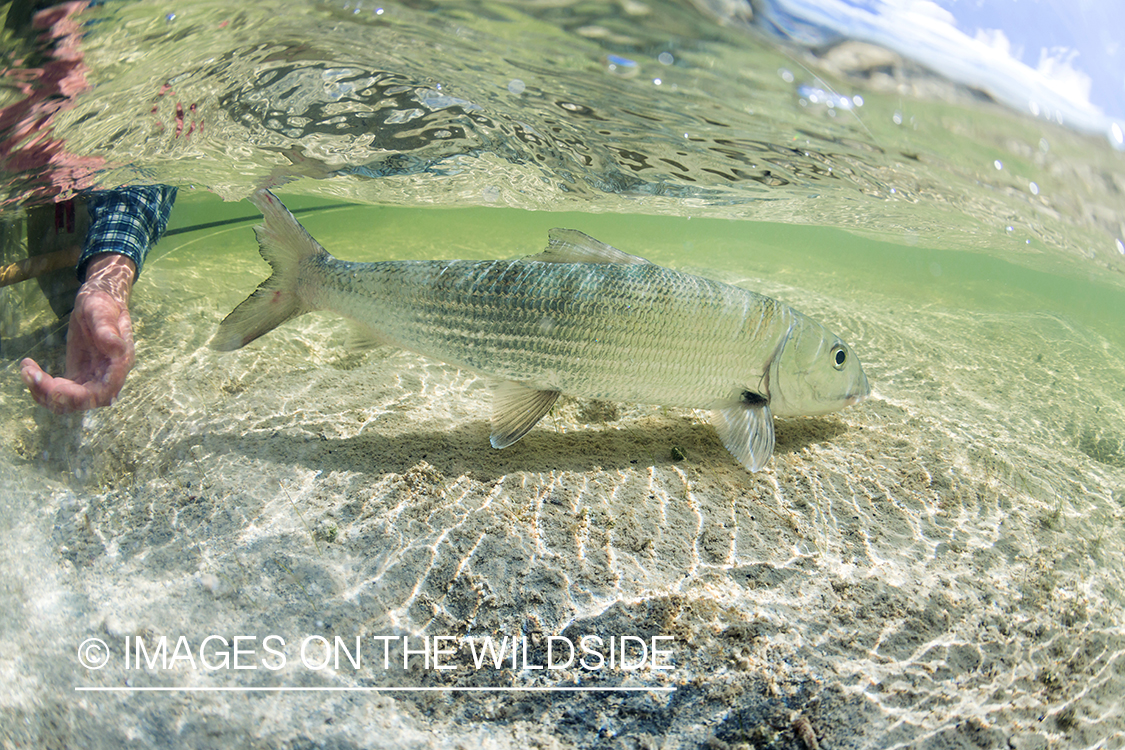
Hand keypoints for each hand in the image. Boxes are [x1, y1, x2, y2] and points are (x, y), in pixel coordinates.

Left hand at [20, 253, 136, 412]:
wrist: (98, 303)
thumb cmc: (102, 303)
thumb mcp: (102, 310)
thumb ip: (108, 329)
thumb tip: (117, 349)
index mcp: (118, 364)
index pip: (101, 394)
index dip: (76, 396)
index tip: (52, 384)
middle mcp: (107, 377)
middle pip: (81, 402)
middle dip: (52, 393)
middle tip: (29, 372)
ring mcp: (93, 379)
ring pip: (68, 401)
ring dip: (42, 392)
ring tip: (26, 369)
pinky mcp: (79, 377)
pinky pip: (60, 392)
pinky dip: (41, 386)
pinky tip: (29, 367)